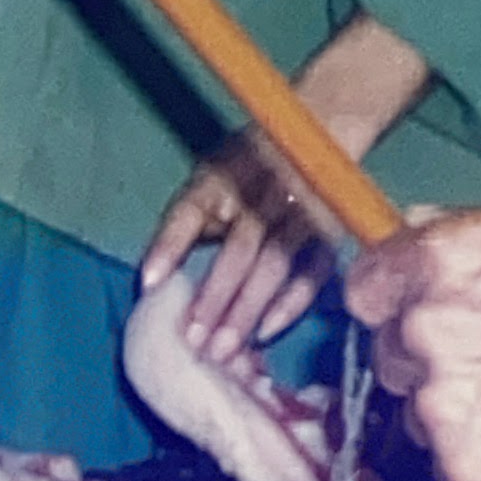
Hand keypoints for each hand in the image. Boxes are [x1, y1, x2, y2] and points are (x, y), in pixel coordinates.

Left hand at [142, 128, 334, 361]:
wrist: (325, 130)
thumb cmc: (249, 170)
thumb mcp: (214, 179)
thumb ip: (191, 222)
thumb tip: (158, 281)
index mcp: (223, 175)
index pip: (192, 210)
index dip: (170, 245)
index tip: (149, 285)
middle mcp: (263, 190)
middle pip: (238, 248)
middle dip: (214, 296)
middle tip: (194, 341)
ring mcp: (302, 209)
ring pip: (275, 265)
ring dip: (247, 309)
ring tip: (223, 350)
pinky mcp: (330, 230)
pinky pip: (314, 271)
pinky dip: (292, 303)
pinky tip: (266, 333)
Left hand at [347, 210, 480, 480]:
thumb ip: (469, 246)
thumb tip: (412, 231)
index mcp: (444, 259)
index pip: (369, 286)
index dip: (393, 304)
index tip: (413, 315)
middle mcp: (429, 325)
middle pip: (394, 354)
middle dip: (434, 361)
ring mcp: (441, 401)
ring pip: (421, 413)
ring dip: (460, 413)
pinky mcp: (466, 467)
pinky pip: (453, 466)